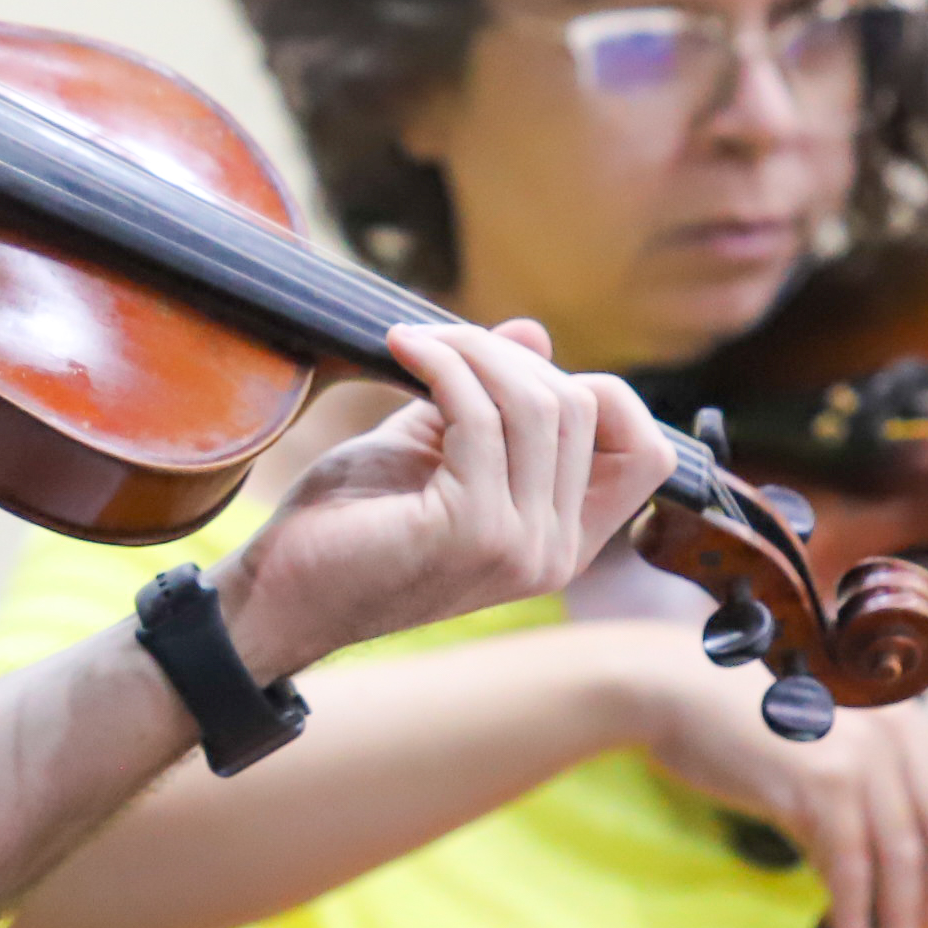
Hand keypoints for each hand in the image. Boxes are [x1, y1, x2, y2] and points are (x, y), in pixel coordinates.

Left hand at [219, 321, 673, 682]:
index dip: (595, 391)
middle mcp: (557, 553)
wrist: (280, 592)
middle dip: (507, 356)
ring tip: (416, 342)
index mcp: (563, 539)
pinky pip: (480, 416)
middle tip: (437, 339)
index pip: (647, 452)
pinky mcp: (473, 531)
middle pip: (585, 410)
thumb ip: (488, 402)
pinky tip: (401, 350)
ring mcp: (521, 547)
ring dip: (472, 351)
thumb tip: (534, 334)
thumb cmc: (348, 527)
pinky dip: (443, 367)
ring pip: (539, 405)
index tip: (508, 368)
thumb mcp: (432, 450)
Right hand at [598, 634, 927, 927]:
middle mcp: (897, 731)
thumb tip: (873, 889)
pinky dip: (857, 919)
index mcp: (904, 716)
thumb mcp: (817, 750)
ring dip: (899, 927)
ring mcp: (863, 754)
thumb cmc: (733, 720)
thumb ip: (854, 803)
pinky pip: (852, 869)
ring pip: (902, 861)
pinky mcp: (823, 781)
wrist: (671, 689)